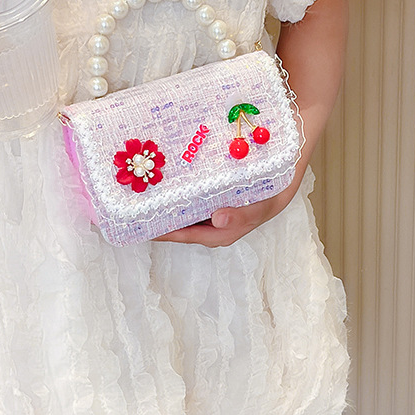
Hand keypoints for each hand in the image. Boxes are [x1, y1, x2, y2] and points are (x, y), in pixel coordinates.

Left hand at [153, 186, 294, 247]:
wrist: (282, 179)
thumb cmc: (271, 198)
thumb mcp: (260, 208)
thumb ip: (241, 216)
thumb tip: (217, 220)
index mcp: (219, 233)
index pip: (184, 235)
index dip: (162, 232)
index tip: (141, 228)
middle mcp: (211, 225)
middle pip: (179, 225)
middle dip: (158, 218)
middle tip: (133, 209)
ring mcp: (210, 213)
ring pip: (183, 211)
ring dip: (165, 204)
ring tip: (142, 193)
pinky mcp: (211, 200)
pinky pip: (190, 198)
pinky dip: (178, 192)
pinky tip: (165, 179)